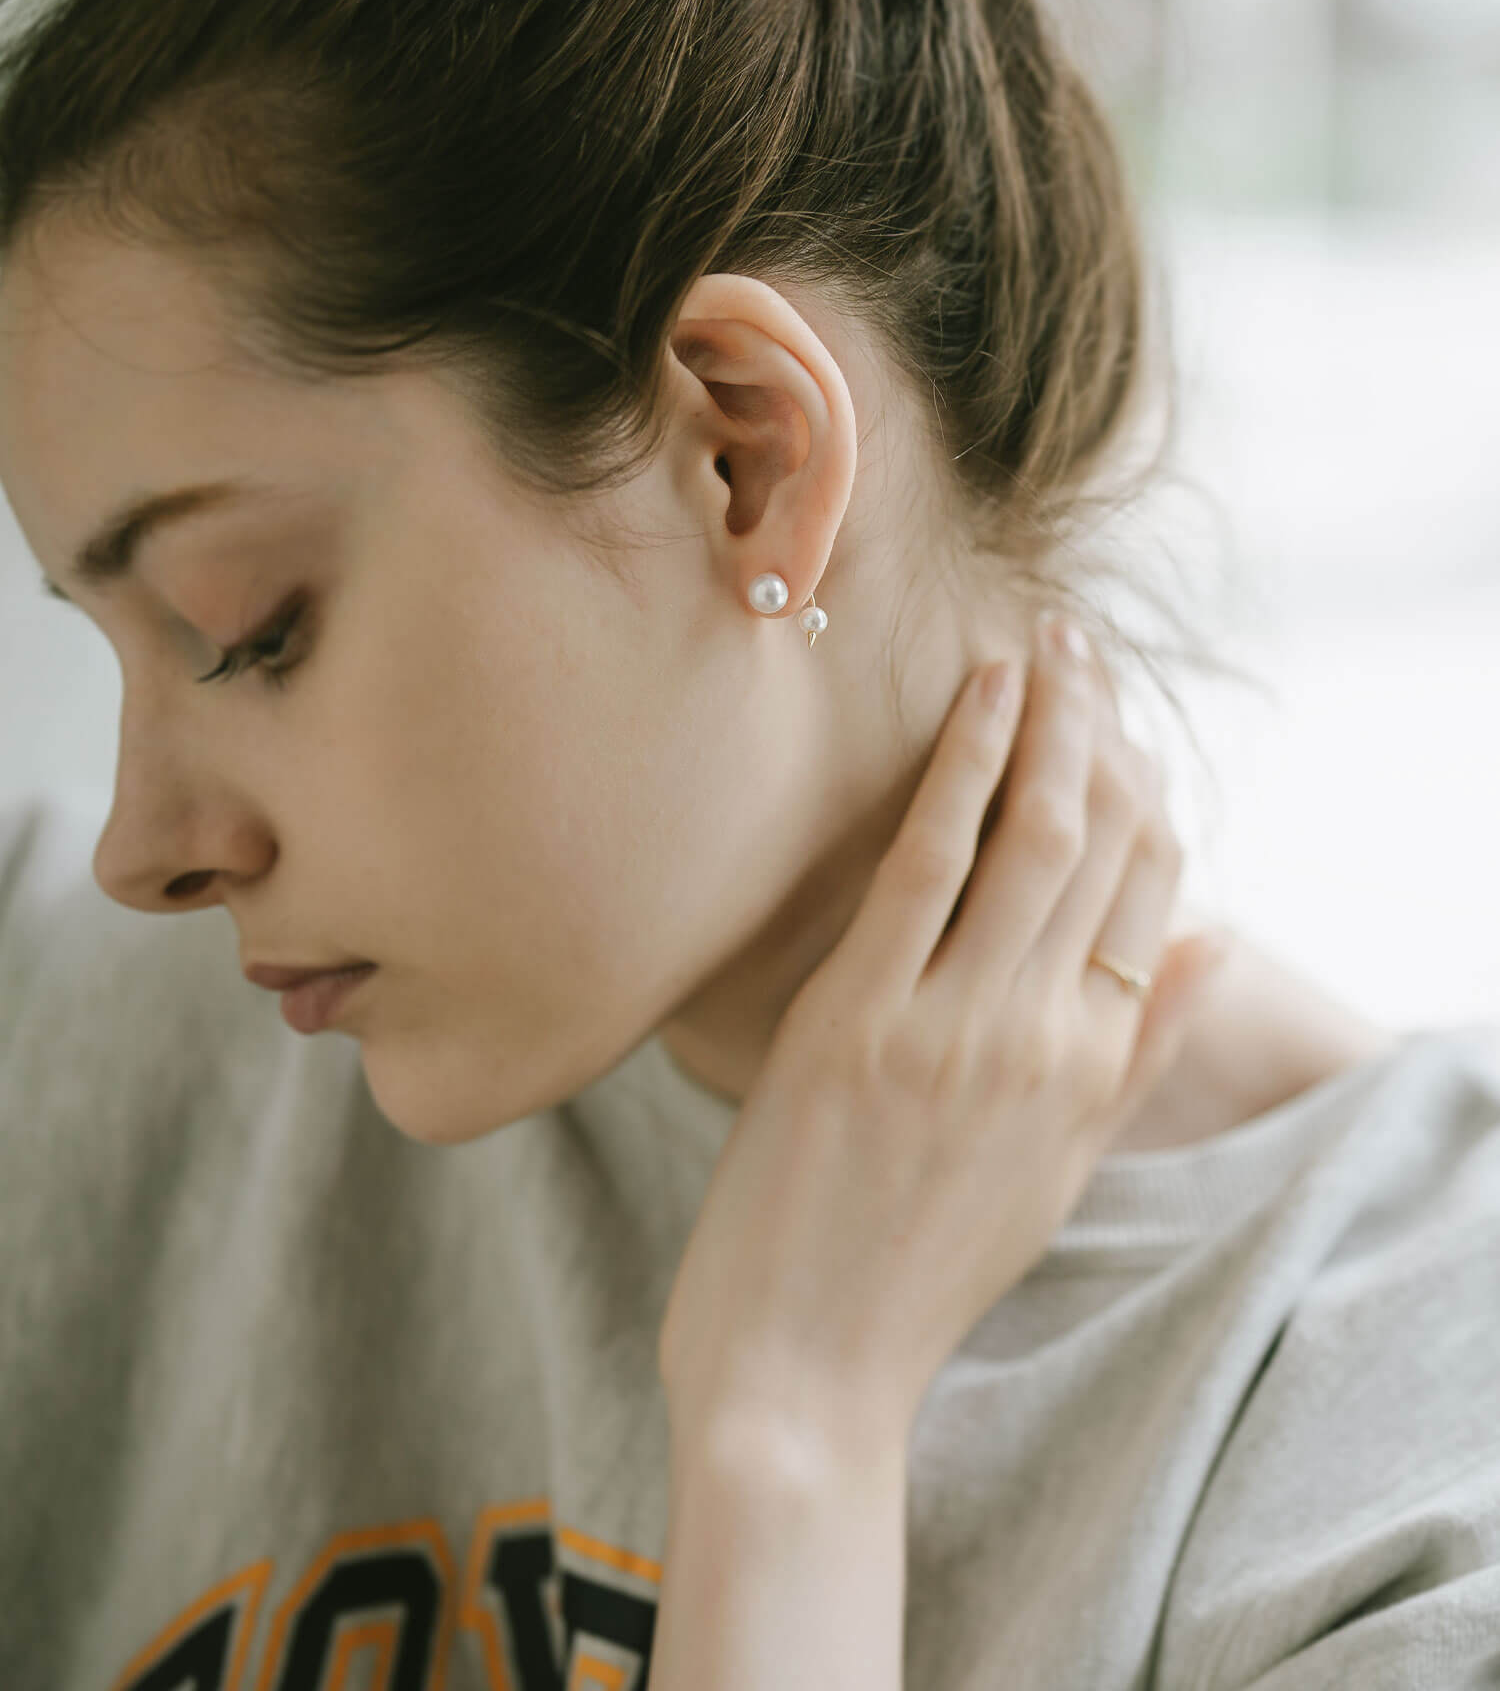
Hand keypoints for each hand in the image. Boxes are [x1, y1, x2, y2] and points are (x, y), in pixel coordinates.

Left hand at [657, 613, 1228, 1449]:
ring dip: (1046, 724)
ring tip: (1047, 641)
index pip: (1153, 896)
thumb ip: (1137, 1055)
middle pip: (1099, 847)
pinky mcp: (861, 1020)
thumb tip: (1210, 939)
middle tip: (1084, 642)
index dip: (1143, 792)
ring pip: (1031, 839)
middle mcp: (1046, 1040)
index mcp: (1094, 1076)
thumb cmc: (915, 1274)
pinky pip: (928, 866)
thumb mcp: (1056, 1174)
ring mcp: (957, 1026)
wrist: (805, 1375)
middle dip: (1100, 729)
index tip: (1119, 719)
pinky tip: (977, 700)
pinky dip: (960, 771)